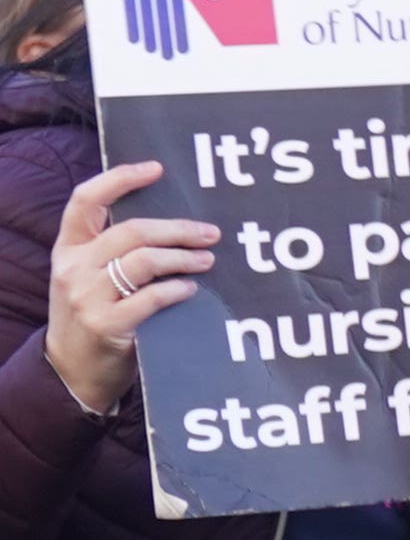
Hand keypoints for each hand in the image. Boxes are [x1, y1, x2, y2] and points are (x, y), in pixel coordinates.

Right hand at [43, 159, 214, 416]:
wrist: (71, 370)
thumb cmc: (92, 314)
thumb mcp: (89, 275)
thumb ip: (115, 249)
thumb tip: (172, 222)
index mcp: (68, 247)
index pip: (86, 199)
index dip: (120, 178)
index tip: (157, 168)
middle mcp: (73, 267)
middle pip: (130, 230)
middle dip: (177, 229)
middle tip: (210, 233)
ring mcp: (86, 296)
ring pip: (143, 260)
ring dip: (183, 258)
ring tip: (207, 260)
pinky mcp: (105, 325)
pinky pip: (150, 298)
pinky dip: (177, 290)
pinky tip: (190, 290)